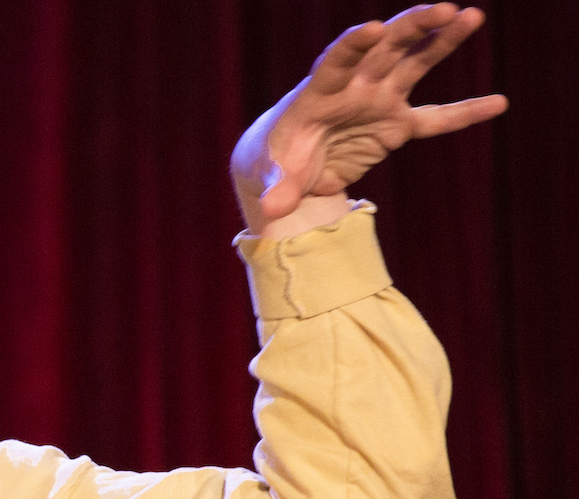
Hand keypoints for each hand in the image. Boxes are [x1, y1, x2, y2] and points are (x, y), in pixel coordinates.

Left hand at [232, 4, 507, 238]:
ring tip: (471, 17)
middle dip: (412, 28)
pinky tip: (497, 103)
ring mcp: (378, 101)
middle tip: (444, 8)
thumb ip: (277, 187)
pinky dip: (463, 114)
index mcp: (318, 91)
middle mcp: (354, 87)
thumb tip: (272, 209)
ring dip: (441, 41)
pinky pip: (435, 120)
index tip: (373, 28)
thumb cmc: (274, 161)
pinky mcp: (395, 125)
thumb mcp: (270, 175)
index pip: (337, 60)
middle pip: (386, 49)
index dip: (354, 44)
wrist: (286, 166)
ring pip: (415, 65)